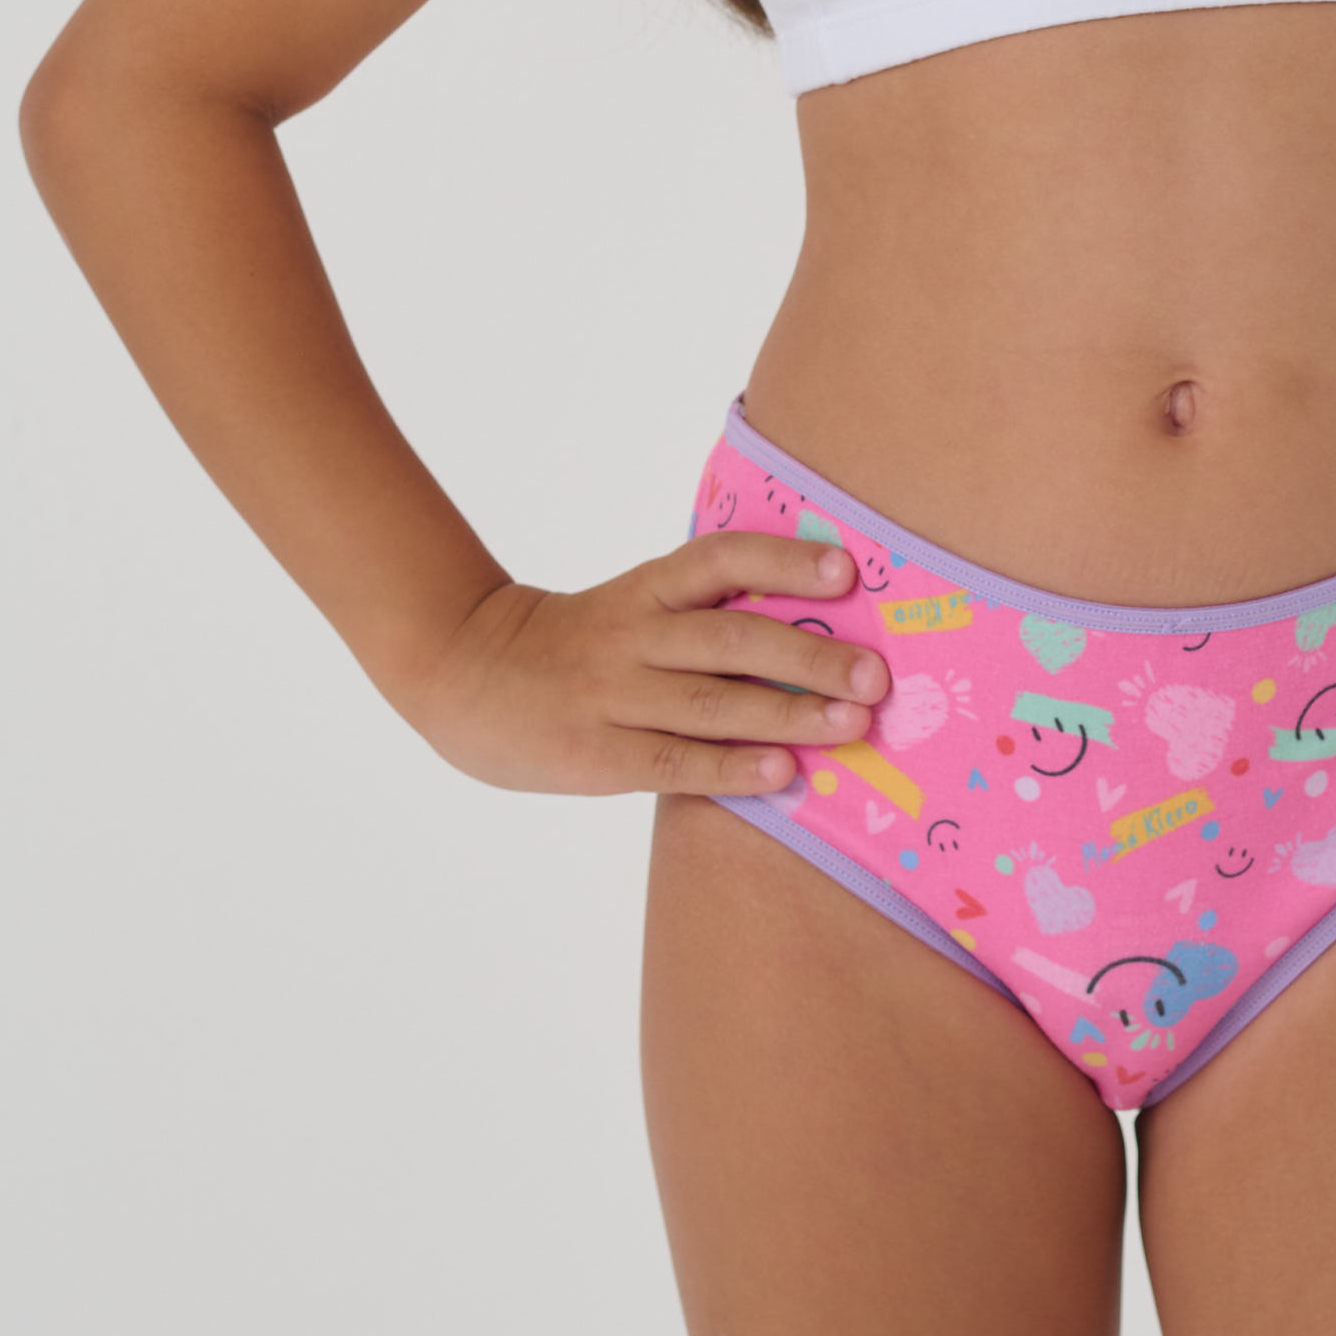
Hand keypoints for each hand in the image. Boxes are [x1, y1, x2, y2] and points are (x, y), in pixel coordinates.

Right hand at [402, 532, 891, 801]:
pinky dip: (731, 767)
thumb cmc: (572, 645)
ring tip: (852, 725)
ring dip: (789, 714)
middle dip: (811, 655)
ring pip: (711, 702)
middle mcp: (632, 634)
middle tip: (876, 675)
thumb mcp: (628, 607)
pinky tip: (783, 775)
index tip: (847, 572)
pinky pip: (673, 760)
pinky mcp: (594, 754)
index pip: (721, 559)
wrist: (459, 673)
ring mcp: (611, 695)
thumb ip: (699, 614)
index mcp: (645, 589)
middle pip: (731, 638)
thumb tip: (811, 633)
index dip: (784, 562)